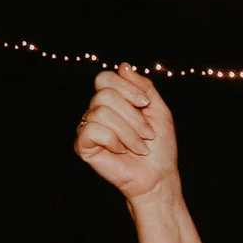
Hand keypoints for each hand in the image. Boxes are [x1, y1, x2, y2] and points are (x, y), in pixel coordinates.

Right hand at [77, 64, 180, 198]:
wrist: (157, 176)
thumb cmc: (159, 146)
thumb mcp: (158, 110)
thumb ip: (143, 87)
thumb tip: (123, 66)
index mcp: (112, 101)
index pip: (105, 78)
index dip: (127, 88)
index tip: (146, 104)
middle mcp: (96, 111)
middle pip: (104, 95)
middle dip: (133, 116)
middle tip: (147, 134)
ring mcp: (87, 127)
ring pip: (100, 113)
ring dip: (128, 132)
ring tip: (139, 147)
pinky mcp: (82, 144)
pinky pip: (91, 130)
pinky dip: (114, 141)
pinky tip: (121, 151)